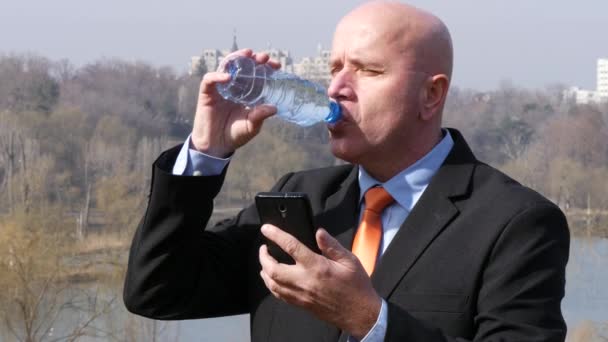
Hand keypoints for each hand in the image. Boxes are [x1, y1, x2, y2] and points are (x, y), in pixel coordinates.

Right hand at [191, 49, 279, 156]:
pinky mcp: (207, 93)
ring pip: (226, 66)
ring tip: (247, 55)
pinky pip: (210, 80)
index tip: (276, 65)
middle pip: (241, 66)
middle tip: (264, 57)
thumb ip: (260, 116)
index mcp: (246, 92)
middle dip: (252, 58)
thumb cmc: (235, 135)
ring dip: (236, 58)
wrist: (216, 146)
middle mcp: (233, 86)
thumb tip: (274, 108)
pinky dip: (218, 76)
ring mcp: (219, 88)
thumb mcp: (251, 126)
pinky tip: (228, 77)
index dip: (265, 67)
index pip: (256, 74)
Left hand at [259, 224, 381, 339]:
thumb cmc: (356, 286)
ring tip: (264, 262)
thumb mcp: (350, 261)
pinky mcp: (301, 304)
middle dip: (263, 257)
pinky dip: (271, 285)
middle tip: (263, 248)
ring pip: (273, 284)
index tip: (266, 228)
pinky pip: (279, 295)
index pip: (291, 247)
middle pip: (273, 269)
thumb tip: (318, 232)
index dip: (275, 235)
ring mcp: (301, 294)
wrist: (360, 313)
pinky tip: (272, 279)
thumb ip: (332, 246)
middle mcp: (305, 281)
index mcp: (317, 267)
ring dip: (264, 272)